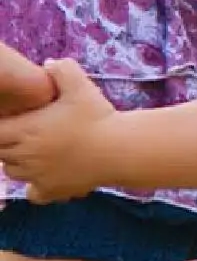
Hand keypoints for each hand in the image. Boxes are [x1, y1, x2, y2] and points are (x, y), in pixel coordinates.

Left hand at [0, 60, 118, 202]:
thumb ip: (60, 69)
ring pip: (12, 171)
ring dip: (18, 162)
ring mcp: (40, 176)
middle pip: (1, 152)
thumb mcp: (79, 84)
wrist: (122, 150)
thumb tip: (49, 65)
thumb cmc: (98, 117)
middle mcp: (27, 156)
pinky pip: (33, 195)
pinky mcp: (57, 191)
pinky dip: (34, 188)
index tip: (13, 120)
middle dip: (8, 142)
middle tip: (26, 133)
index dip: (1, 126)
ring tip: (34, 152)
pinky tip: (45, 177)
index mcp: (25, 130)